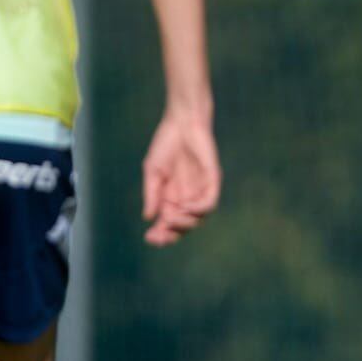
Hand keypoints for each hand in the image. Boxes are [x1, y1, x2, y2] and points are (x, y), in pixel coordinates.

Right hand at [141, 107, 220, 246]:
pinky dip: (198, 210)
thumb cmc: (166, 144)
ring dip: (184, 223)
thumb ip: (152, 195)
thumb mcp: (153, 172)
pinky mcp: (212, 181)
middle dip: (171, 234)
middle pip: (184, 226)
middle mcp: (188, 198)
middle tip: (159, 234)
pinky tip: (185, 208)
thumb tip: (149, 218)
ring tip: (170, 218)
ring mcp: (201, 190)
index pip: (169, 224)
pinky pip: (209, 203)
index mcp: (172, 198)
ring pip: (198, 219)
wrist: (181, 122)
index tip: (149, 238)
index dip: (161, 234)